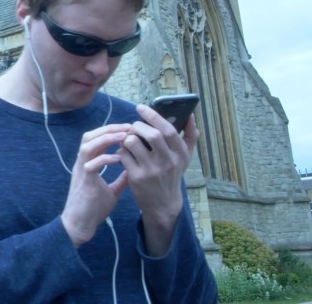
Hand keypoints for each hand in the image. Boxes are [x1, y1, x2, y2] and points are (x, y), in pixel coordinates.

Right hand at [60, 123, 130, 246]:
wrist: (79, 225)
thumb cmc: (93, 209)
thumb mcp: (112, 191)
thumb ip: (121, 180)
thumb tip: (133, 171)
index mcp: (88, 164)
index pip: (96, 139)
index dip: (111, 131)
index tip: (129, 129)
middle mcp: (82, 163)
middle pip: (90, 136)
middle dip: (109, 129)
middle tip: (128, 126)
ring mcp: (81, 171)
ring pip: (88, 145)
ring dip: (106, 138)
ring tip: (124, 136)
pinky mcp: (83, 181)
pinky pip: (91, 164)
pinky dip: (105, 158)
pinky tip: (119, 158)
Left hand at [118, 105, 199, 254]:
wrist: (163, 204)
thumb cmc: (172, 174)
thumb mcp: (185, 158)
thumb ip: (190, 136)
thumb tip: (190, 115)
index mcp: (180, 154)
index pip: (169, 130)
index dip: (154, 116)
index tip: (141, 107)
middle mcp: (167, 162)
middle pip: (151, 134)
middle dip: (138, 125)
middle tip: (134, 126)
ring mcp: (151, 171)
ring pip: (133, 143)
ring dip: (127, 137)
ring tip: (128, 139)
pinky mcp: (137, 178)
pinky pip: (124, 156)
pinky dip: (121, 150)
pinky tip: (124, 152)